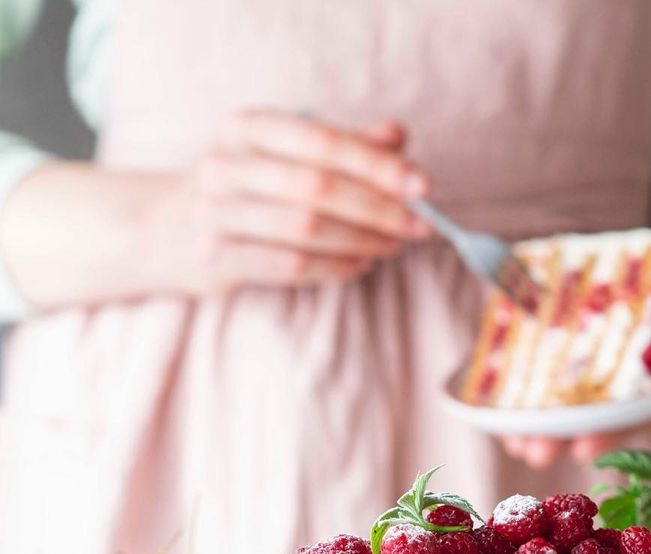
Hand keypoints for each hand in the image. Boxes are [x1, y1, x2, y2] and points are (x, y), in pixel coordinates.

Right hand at [151, 112, 432, 294]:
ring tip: (394, 246)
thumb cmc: (242, 189)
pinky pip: (291, 265)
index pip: (323, 141)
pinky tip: (362, 264)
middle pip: (318, 187)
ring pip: (306, 229)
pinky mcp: (216, 259)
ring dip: (363, 241)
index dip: (377, 165)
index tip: (423, 186)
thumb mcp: (284, 155)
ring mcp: (215, 213)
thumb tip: (399, 137)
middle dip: (379, 209)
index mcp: (246, 127)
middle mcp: (226, 163)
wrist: (165, 231)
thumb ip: (341, 145)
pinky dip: (335, 267)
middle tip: (420, 226)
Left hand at [498, 243, 650, 470]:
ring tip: (511, 439)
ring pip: (590, 406)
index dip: (619, 432)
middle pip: (611, 421)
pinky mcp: (617, 357)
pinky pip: (581, 374)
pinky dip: (548, 386)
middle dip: (569, 437)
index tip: (583, 447)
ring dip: (550, 423)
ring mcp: (637, 378)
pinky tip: (512, 396)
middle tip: (530, 453)